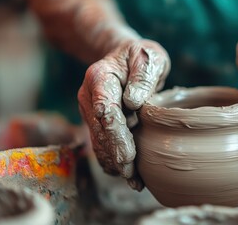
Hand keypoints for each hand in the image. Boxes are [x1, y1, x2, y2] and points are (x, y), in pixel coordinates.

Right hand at [78, 39, 169, 189]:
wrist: (123, 56)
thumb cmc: (139, 56)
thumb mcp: (148, 57)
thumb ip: (143, 76)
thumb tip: (133, 103)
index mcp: (100, 78)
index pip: (105, 111)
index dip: (116, 136)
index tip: (128, 156)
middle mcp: (89, 96)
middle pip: (100, 131)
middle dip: (116, 156)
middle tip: (132, 176)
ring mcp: (89, 110)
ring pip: (98, 142)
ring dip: (114, 163)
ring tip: (134, 182)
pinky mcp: (95, 121)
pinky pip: (101, 143)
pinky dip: (112, 160)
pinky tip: (126, 174)